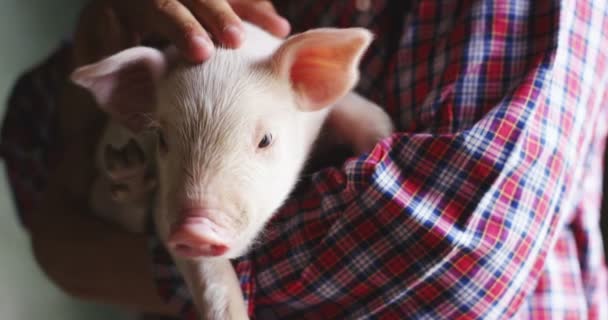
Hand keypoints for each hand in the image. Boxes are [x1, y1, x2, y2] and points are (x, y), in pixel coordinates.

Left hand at [75, 0, 290, 64]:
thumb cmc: (111, 55)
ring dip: (251, 10)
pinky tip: (278, 28)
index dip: (181, 26)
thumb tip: (107, 85)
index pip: (158, 5)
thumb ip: (106, 75)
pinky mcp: (208, 1)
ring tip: (278, 31)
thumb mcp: (99, 63)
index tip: (203, 52)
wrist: (119, 33)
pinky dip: (257, 10)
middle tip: (238, 41)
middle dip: (219, 15)